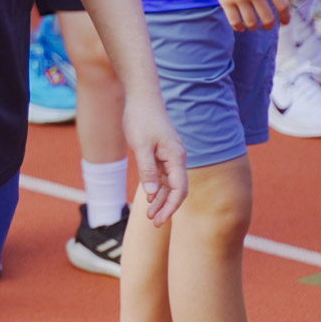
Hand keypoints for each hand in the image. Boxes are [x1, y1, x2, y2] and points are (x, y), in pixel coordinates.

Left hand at [122, 92, 186, 224]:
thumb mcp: (141, 146)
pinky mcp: (161, 154)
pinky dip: (158, 188)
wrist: (140, 97)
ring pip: (170, 184)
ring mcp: (169, 156)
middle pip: (177, 189)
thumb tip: (154, 193)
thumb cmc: (141, 118)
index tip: (159, 220)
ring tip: (150, 215)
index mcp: (175, 157)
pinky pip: (163, 176)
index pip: (180, 189)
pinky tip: (151, 198)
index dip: (170, 207)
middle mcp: (176, 158)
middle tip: (154, 223)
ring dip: (162, 200)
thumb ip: (148, 170)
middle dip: (167, 207)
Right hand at [199, 0, 287, 29]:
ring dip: (254, 27)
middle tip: (268, 26)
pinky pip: (234, 21)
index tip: (284, 22)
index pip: (282, 5)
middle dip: (270, 26)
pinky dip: (239, 27)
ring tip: (253, 25)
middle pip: (268, 18)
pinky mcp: (225, 0)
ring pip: (251, 23)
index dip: (286, 17)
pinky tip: (240, 26)